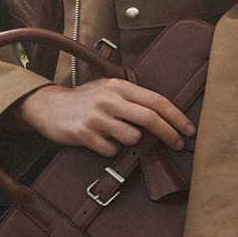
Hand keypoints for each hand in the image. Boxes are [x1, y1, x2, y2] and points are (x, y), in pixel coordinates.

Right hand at [14, 79, 195, 156]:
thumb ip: (132, 99)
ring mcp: (96, 117)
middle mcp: (109, 99)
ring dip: (132, 142)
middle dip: (169, 134)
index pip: (156, 100)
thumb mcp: (108, 90)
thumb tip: (165, 116)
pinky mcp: (85, 134)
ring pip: (132, 137)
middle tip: (179, 144)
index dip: (176, 117)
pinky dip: (110, 149)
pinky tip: (100, 141)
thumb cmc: (85, 100)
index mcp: (118, 86)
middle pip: (150, 119)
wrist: (48, 106)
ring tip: (117, 135)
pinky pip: (111, 150)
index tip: (189, 130)